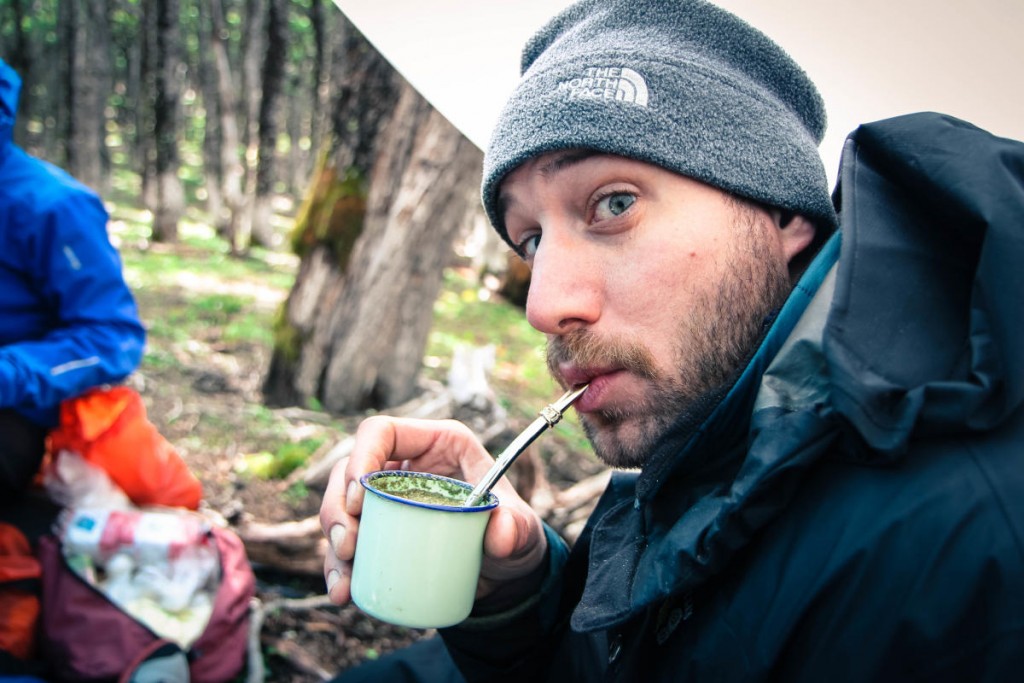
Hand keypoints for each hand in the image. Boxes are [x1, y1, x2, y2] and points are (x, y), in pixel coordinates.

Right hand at [320, 415, 547, 606]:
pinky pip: (347, 543)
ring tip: (345, 580)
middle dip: (338, 509)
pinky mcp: (380, 532)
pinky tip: (342, 592)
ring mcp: (387, 499)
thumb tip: (499, 533)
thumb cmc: (512, 532)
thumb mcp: (521, 528)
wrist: (506, 571)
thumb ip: (517, 527)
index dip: (361, 457)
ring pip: (340, 508)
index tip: (359, 499)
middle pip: (349, 471)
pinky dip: (338, 568)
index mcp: (436, 443)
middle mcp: (404, 466)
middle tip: (348, 547)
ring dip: (333, 543)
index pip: (382, 432)